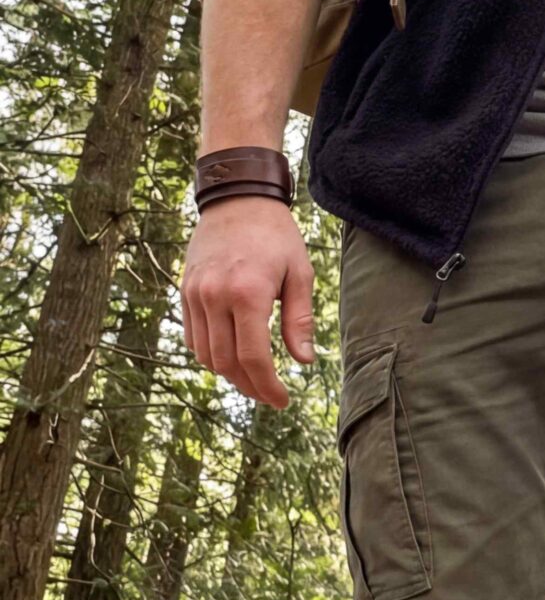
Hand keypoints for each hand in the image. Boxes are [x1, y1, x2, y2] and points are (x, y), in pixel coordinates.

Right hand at [181, 197, 315, 408]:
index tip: (281, 400)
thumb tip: (304, 361)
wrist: (238, 198)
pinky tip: (231, 355)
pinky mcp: (185, 291)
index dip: (267, 387)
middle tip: (268, 394)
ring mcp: (195, 294)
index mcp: (248, 293)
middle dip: (249, 386)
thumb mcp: (300, 273)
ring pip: (205, 355)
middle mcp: (216, 296)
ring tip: (252, 377)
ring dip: (228, 373)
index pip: (253, 358)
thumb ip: (300, 320)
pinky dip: (210, 354)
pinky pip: (193, 337)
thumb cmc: (276, 235)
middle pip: (227, 363)